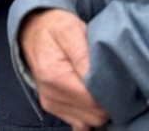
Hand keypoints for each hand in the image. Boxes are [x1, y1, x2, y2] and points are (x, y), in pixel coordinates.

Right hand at [19, 9, 108, 130]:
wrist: (33, 30)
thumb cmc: (54, 27)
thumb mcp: (69, 29)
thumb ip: (83, 55)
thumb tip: (98, 80)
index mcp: (54, 75)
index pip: (93, 101)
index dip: (110, 92)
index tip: (115, 78)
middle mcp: (50, 94)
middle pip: (94, 115)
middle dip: (106, 100)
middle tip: (108, 78)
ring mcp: (51, 103)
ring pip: (90, 121)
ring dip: (98, 107)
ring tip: (97, 84)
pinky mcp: (53, 107)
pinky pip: (80, 123)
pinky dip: (88, 114)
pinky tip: (91, 99)